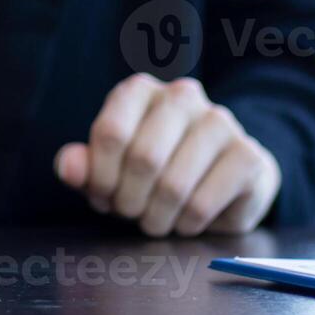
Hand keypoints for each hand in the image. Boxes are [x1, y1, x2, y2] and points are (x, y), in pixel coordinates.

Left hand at [54, 74, 280, 236]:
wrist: (220, 179)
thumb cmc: (153, 172)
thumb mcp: (109, 169)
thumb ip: (83, 167)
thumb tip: (67, 168)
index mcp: (140, 91)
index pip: (111, 133)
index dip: (101, 177)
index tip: (102, 197)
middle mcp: (182, 96)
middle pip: (143, 159)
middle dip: (129, 201)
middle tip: (131, 214)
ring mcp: (220, 122)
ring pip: (174, 185)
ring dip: (157, 218)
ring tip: (155, 221)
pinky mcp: (248, 155)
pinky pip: (204, 203)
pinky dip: (187, 224)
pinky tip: (186, 221)